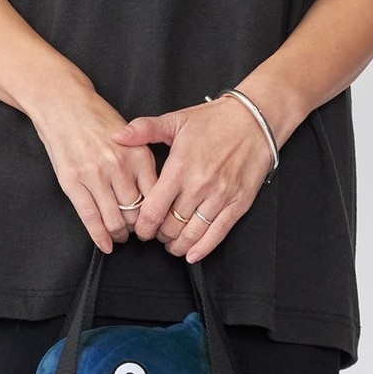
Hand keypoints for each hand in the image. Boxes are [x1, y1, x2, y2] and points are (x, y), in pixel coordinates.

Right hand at [28, 79, 158, 252]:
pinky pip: (91, 219)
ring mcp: (95, 175)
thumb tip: (152, 197)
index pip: (155, 197)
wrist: (64, 104)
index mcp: (138, 154)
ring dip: (119, 234)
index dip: (155, 216)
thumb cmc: (97, 120)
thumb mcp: (131, 137)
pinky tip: (105, 245)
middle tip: (136, 233)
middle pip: (136, 213)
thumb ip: (141, 164)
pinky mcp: (73, 183)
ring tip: (119, 236)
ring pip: (115, 220)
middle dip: (137, 229)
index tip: (153, 224)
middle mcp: (119, 166)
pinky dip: (100, 237)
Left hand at [112, 96, 274, 262]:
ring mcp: (220, 196)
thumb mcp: (176, 120)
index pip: (153, 210)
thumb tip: (117, 136)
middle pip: (170, 226)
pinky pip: (217, 234)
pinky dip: (202, 249)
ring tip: (171, 243)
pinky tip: (191, 254)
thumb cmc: (214, 120)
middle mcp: (199, 185)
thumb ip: (144, 129)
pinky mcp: (238, 203)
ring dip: (177, 245)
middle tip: (157, 234)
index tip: (141, 228)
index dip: (143, 226)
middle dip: (159, 236)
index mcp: (180, 167)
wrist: (255, 119)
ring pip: (191, 234)